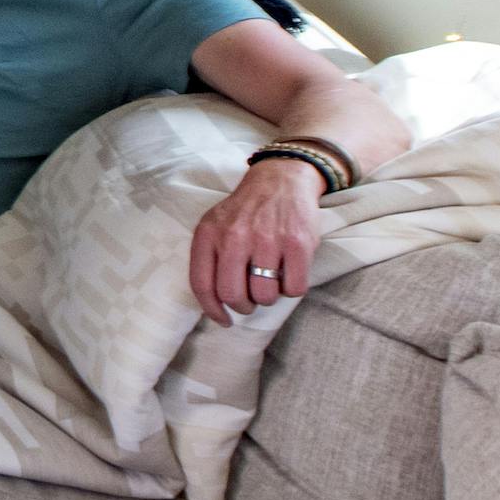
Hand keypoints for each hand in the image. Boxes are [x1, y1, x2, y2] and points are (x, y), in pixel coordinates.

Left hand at [189, 155, 325, 325]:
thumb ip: (210, 257)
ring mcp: (267, 239)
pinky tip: (289, 272)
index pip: (202, 284)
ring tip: (270, 279)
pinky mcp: (297, 243)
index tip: (224, 320)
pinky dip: (292, 289)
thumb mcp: (215, 225)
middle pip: (233, 294)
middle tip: (251, 300)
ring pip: (265, 295)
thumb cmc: (246, 212)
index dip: (212, 310)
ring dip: (269, 297)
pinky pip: (293, 288)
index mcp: (209, 233)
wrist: (281, 179)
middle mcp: (235, 236)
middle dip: (243, 306)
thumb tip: (213, 303)